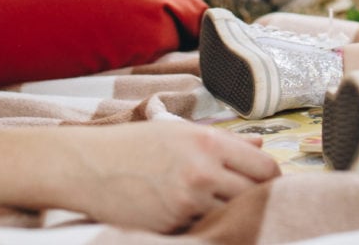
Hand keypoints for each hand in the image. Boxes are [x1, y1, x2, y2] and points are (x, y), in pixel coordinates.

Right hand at [65, 120, 279, 231]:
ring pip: (228, 214)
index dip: (270, 178)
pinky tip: (182, 211)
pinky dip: (199, 222)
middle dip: (253, 198)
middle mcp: (203, 172)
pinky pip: (200, 227)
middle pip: (253, 195)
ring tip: (207, 202)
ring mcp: (188, 202)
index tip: (266, 182)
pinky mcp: (173, 225)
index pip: (264, 167)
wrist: (87, 166)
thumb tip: (260, 144)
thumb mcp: (180, 132)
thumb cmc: (133, 145)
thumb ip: (225, 140)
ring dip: (224, 211)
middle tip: (243, 197)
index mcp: (209, 143)